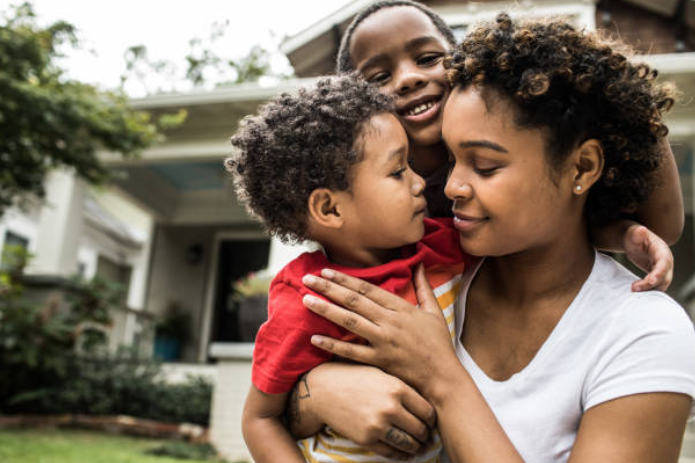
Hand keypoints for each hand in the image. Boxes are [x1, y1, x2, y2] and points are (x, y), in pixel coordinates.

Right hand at [296, 362, 435, 457]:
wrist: (324, 389)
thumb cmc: (355, 377)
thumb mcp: (382, 374)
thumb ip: (403, 388)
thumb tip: (425, 406)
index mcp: (397, 388)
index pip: (427, 411)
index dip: (432, 420)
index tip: (430, 422)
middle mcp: (390, 407)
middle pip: (420, 429)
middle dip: (426, 435)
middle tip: (427, 437)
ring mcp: (378, 425)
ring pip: (408, 443)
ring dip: (416, 447)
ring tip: (418, 447)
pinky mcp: (366, 439)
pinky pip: (391, 452)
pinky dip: (401, 455)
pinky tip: (404, 453)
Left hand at [302, 264, 458, 395]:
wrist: (443, 377)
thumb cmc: (439, 345)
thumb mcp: (434, 311)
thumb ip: (424, 287)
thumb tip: (419, 264)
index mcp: (401, 309)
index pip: (368, 289)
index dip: (346, 279)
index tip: (327, 271)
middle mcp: (390, 322)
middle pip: (354, 301)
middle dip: (329, 288)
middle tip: (308, 279)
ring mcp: (384, 342)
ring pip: (350, 321)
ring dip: (326, 310)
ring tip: (306, 300)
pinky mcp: (379, 360)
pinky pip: (352, 351)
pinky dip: (333, 344)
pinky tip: (315, 337)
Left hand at [623, 223, 673, 291]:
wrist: (634, 240)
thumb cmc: (634, 236)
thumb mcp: (634, 234)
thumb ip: (638, 234)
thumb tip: (641, 230)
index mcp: (662, 251)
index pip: (664, 264)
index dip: (659, 273)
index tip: (650, 281)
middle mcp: (666, 261)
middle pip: (664, 277)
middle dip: (651, 285)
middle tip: (634, 288)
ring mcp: (663, 268)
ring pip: (662, 283)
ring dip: (650, 289)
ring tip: (633, 290)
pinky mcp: (657, 274)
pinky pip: (657, 285)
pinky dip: (649, 289)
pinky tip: (637, 290)